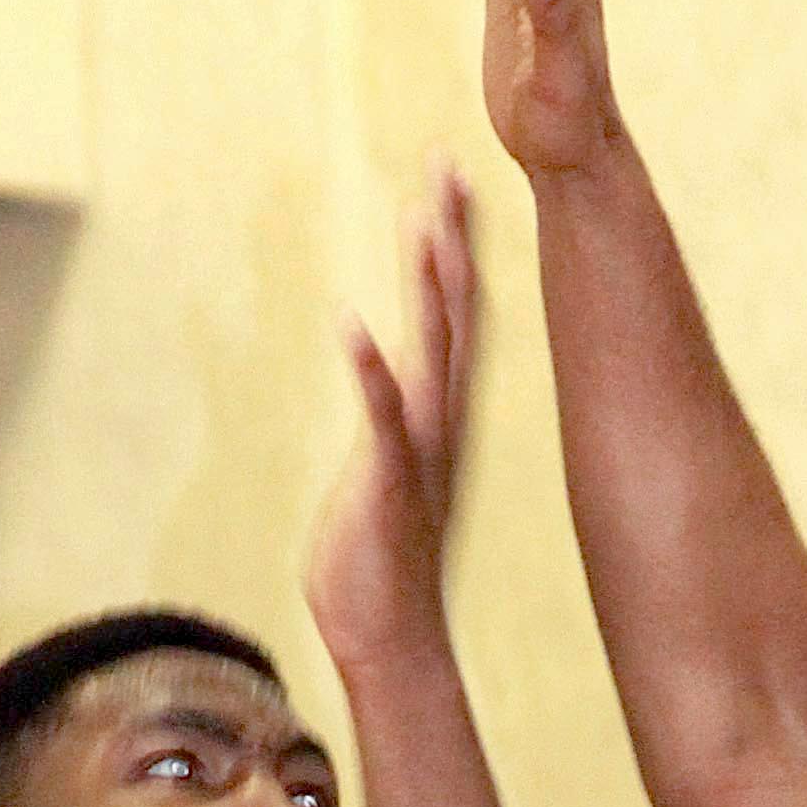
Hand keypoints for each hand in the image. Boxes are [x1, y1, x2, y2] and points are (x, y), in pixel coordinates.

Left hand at [303, 169, 477, 677]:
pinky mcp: (387, 485)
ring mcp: (418, 452)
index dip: (452, 248)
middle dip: (450, 238)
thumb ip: (384, 427)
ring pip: (431, 352)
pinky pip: (380, 420)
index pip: (453, 316)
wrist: (388, 640)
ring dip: (426, 286)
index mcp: (436, 415)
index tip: (451, 184)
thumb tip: (382, 400)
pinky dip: (368, 372)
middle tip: (450, 165)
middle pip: (454, 313)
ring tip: (421, 219)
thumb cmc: (376, 565)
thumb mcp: (381, 475)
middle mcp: (439, 423)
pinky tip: (352, 325)